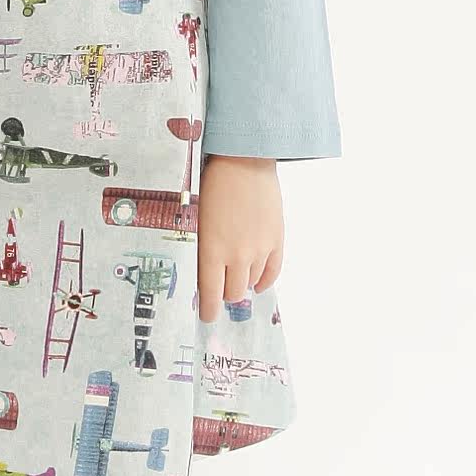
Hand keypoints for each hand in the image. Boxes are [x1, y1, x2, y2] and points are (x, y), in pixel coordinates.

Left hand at [196, 155, 283, 323]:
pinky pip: (272, 272)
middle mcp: (237, 255)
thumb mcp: (199, 222)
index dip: (208, 310)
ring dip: (241, 283)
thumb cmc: (214, 185)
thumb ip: (204, 250)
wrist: (244, 160)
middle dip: (224, 295)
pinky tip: (257, 281)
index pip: (211, 296)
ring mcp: (260, 249)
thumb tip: (207, 275)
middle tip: (219, 289)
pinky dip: (263, 280)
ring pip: (251, 283)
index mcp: (212, 251)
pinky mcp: (276, 239)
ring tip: (235, 274)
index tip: (206, 316)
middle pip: (232, 294)